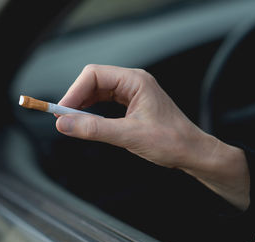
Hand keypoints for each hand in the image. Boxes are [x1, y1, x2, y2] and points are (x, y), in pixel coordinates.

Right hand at [56, 64, 249, 208]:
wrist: (193, 152)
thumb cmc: (172, 142)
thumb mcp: (129, 136)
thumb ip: (95, 129)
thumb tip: (65, 124)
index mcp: (135, 81)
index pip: (94, 75)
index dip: (74, 92)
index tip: (61, 112)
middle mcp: (134, 82)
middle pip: (94, 81)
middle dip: (76, 98)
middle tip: (63, 119)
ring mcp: (134, 92)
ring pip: (98, 91)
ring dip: (83, 104)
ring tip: (72, 121)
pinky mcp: (133, 104)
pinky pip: (106, 101)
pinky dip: (93, 110)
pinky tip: (87, 121)